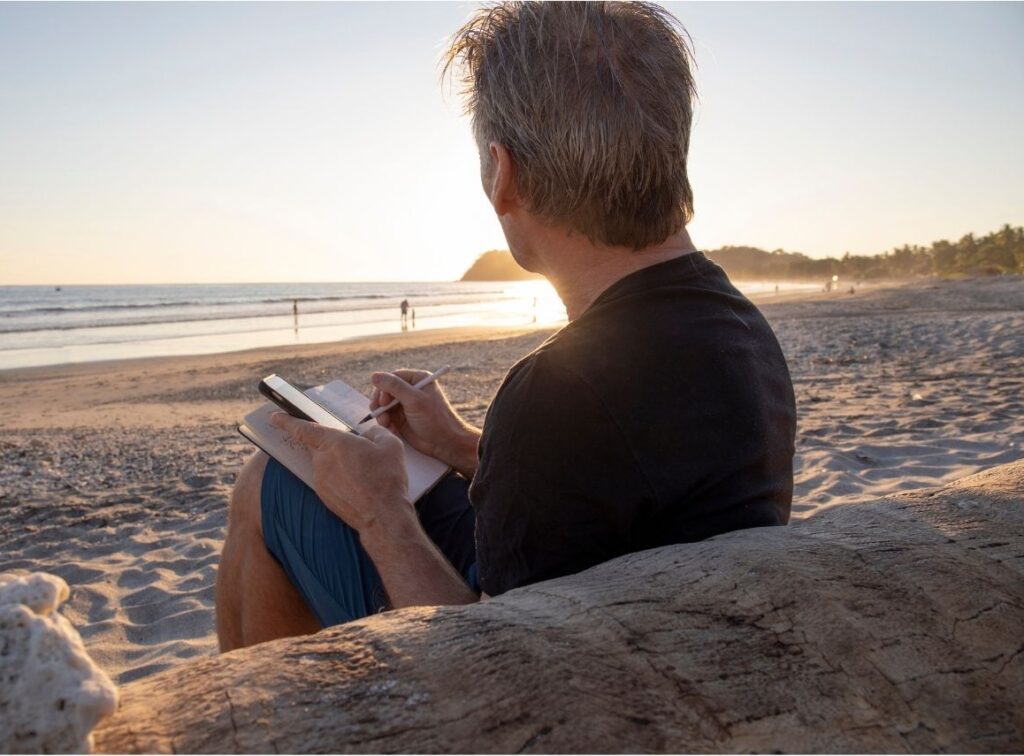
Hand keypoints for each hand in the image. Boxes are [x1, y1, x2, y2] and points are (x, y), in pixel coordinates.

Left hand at [270, 412, 410, 535]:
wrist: (382, 516)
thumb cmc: (386, 478)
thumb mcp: (389, 445)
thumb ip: (375, 432)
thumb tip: (369, 434)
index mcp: (334, 443)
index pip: (304, 429)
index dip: (288, 421)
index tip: (275, 417)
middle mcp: (321, 461)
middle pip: (318, 447)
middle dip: (331, 446)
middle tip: (353, 451)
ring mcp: (320, 481)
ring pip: (326, 465)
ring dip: (339, 465)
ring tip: (365, 473)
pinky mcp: (324, 497)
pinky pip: (329, 481)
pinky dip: (341, 480)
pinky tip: (360, 485)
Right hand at [369, 370, 480, 477]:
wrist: (445, 443)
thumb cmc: (435, 419)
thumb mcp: (415, 400)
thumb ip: (394, 387)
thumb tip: (374, 376)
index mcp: (417, 379)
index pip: (392, 377)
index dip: (384, 388)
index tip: (383, 402)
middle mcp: (410, 390)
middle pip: (385, 391)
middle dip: (380, 403)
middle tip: (379, 414)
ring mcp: (405, 405)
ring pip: (383, 406)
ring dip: (382, 415)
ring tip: (386, 424)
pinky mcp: (401, 419)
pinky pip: (386, 417)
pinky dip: (386, 424)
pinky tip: (393, 431)